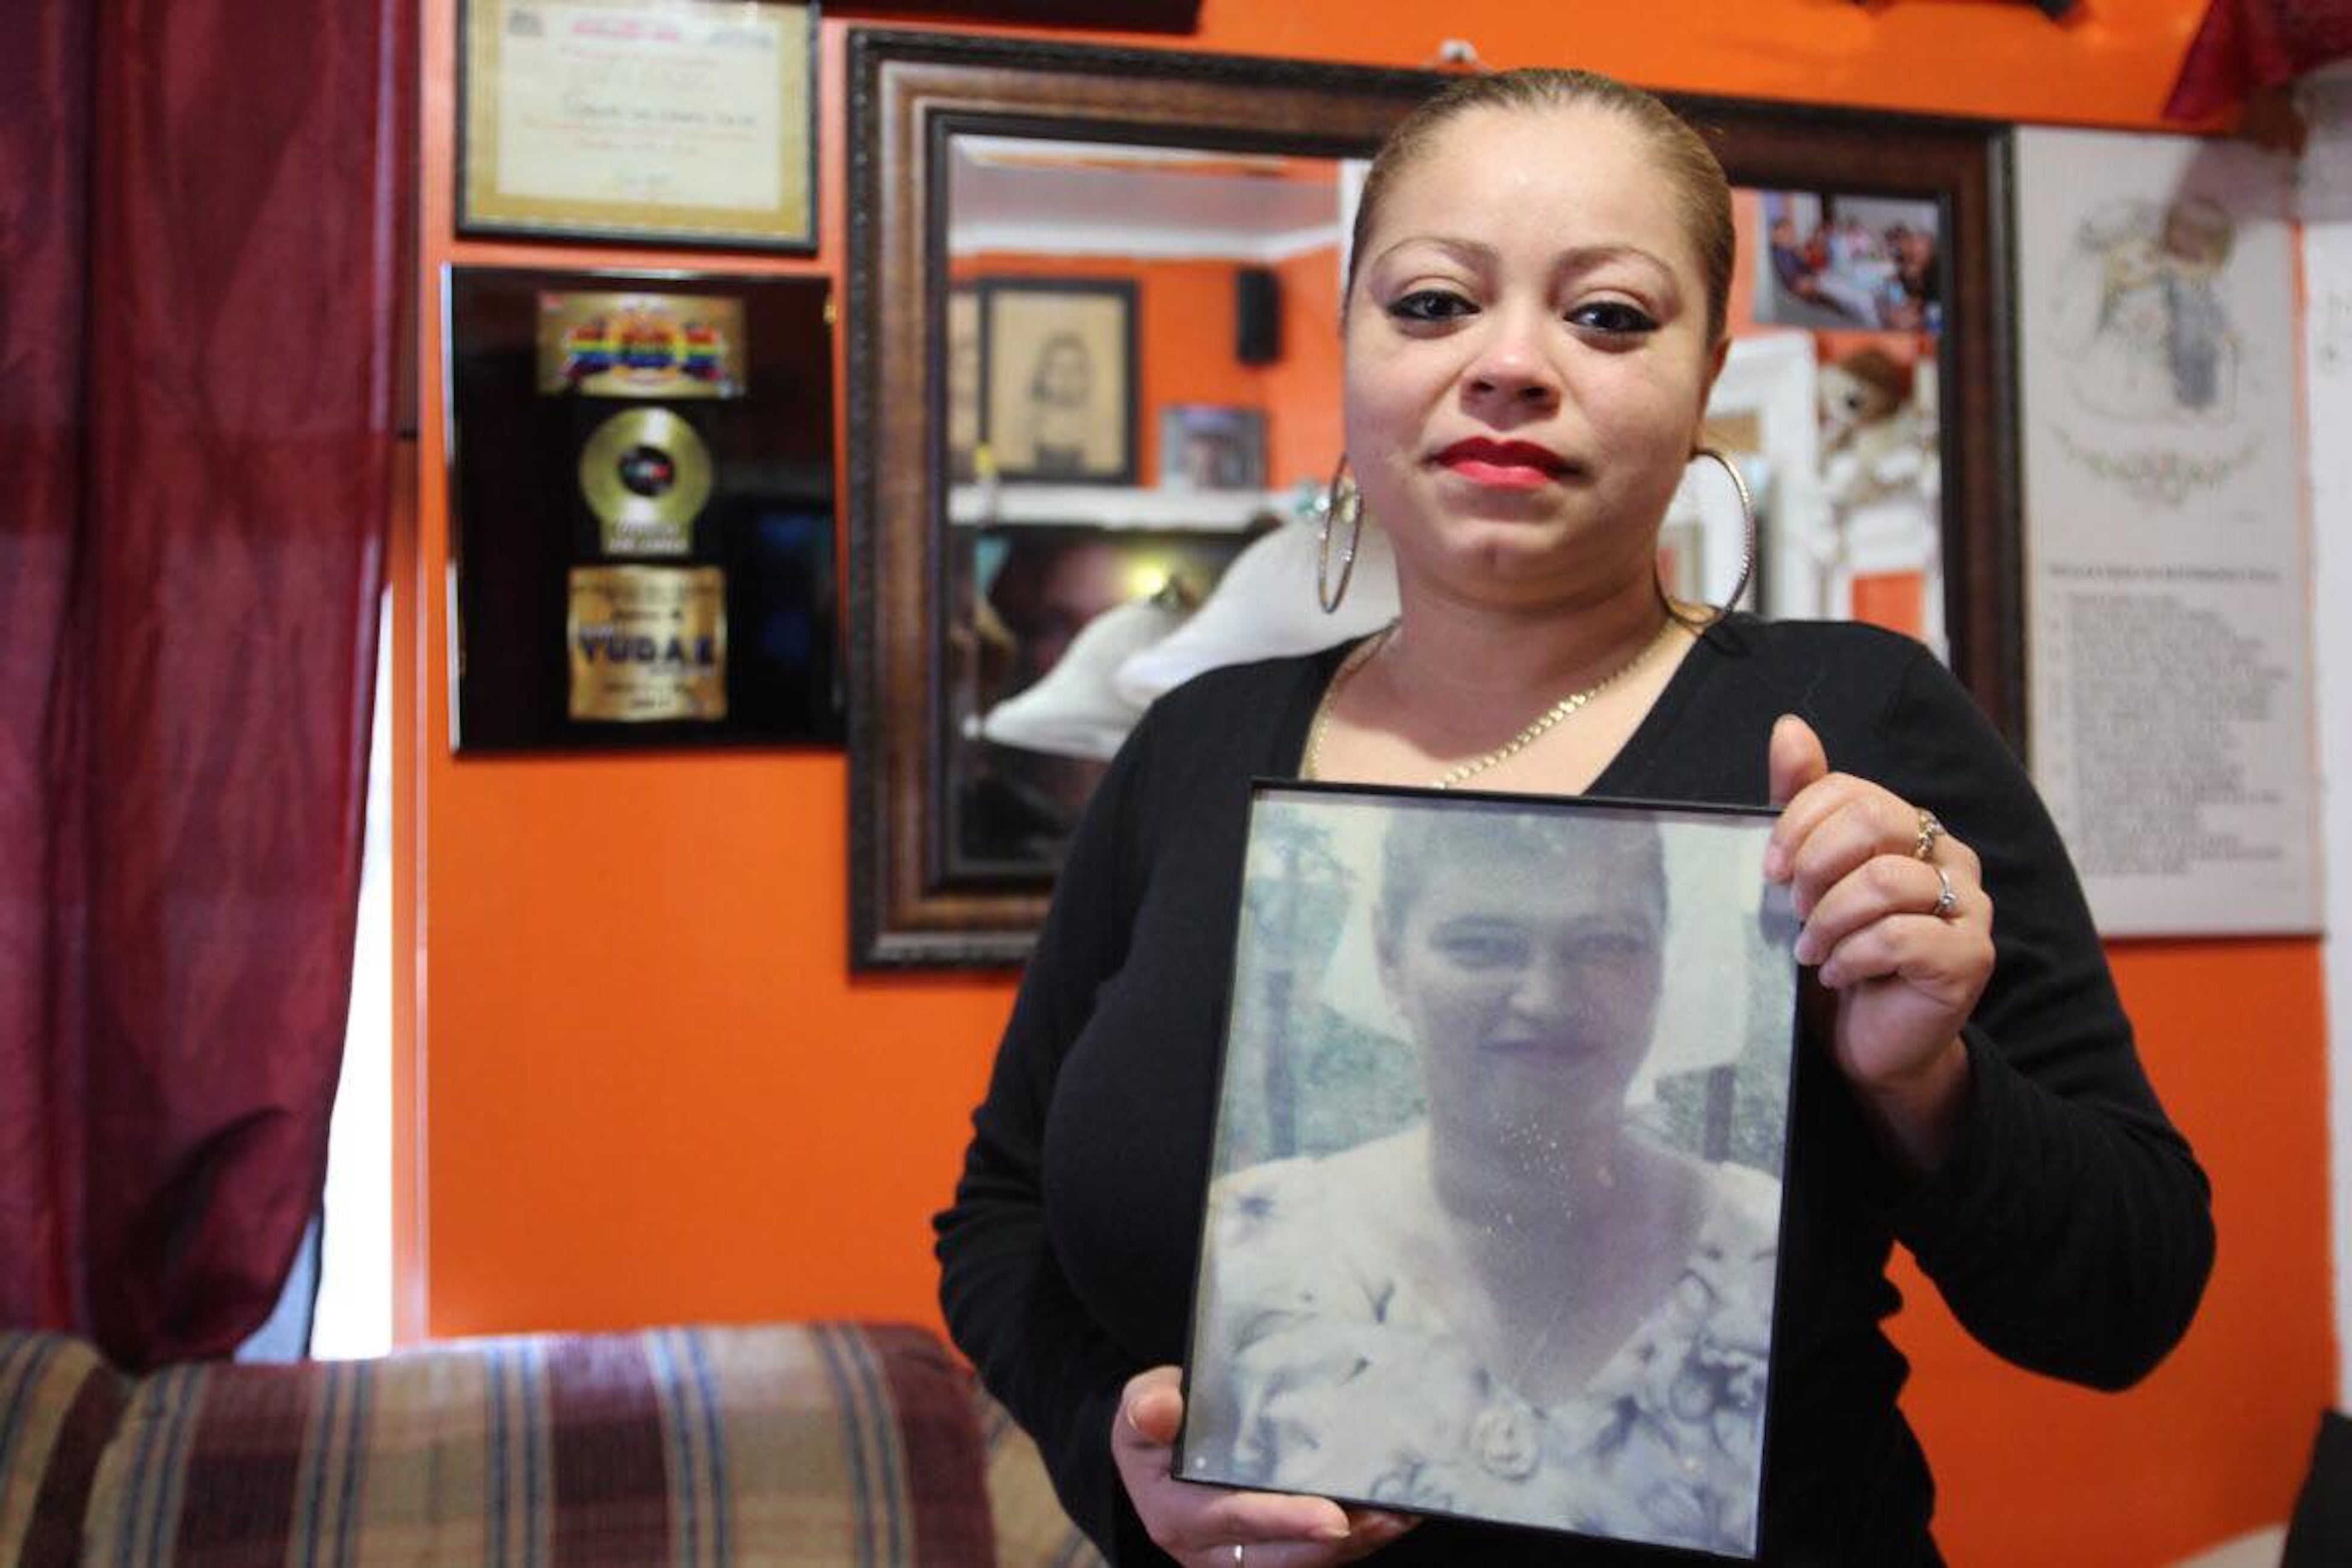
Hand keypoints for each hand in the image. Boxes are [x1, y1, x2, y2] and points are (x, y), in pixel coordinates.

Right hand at [1112, 1367, 1417, 1565]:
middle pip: (1282, 1557)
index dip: (1285, 1520)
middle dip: (1339, 1542)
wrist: (1158, 1442)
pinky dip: (1355, 1538)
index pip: (1236, 1519)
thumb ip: (1148, 1406)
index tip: (1333, 1517)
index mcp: (1177, 1515)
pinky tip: (1392, 1513)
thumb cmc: (1155, 1418)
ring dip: (1357, 1544)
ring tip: (1403, 1515)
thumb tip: (1156, 1411)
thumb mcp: (1141, 1402)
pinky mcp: (1269, 1552)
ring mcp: (1242, 1556)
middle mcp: (1211, 1550)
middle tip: (1390, 1517)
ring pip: (1304, 1562)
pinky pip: (1314, 1555)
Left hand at [1765, 715, 1992, 1171]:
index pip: (1851, 791)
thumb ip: (1803, 806)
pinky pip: (1900, 937)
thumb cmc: (1840, 955)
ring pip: (1884, 882)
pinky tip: (1839, 975)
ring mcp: (1970, 907)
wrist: (1872, 1043)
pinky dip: (1852, 958)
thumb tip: (1789, 727)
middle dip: (1814, 866)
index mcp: (1913, 829)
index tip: (1769, 870)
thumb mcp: (1809, 880)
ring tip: (1811, 951)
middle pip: (1874, 823)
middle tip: (1791, 910)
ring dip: (1828, 921)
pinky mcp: (1970, 957)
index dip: (1798, 823)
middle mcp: (1951, 858)